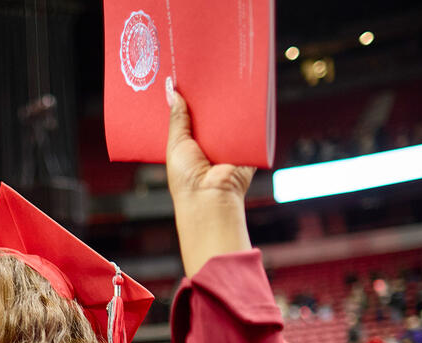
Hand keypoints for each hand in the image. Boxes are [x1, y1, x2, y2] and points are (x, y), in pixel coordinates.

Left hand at [165, 86, 253, 276]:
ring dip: (230, 97)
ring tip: (227, 70)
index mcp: (190, 142)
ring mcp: (230, 142)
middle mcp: (210, 141)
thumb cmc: (187, 178)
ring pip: (231, 113)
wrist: (210, 197)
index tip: (186, 74)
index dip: (188, 96)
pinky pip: (251, 122)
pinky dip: (249, 108)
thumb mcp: (176, 143)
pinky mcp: (248, 144)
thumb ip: (177, 118)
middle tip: (207, 66)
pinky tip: (246, 87)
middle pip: (212, 110)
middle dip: (210, 92)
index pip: (190, 114)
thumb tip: (171, 90)